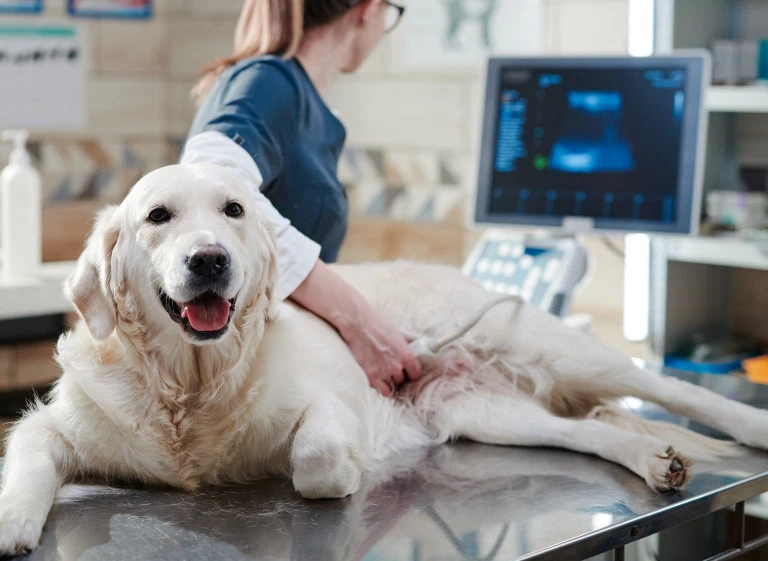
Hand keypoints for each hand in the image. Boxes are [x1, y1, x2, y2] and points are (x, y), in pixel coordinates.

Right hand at [290, 261, 421, 396]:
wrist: (358, 323)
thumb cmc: (377, 324)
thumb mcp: (397, 334)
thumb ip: (403, 348)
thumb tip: (408, 354)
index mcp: (406, 355)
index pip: (416, 373)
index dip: (411, 372)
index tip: (407, 371)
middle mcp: (397, 366)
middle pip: (402, 379)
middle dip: (397, 374)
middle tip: (389, 367)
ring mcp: (384, 372)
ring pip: (392, 386)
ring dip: (388, 381)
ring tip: (382, 373)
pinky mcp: (371, 376)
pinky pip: (382, 390)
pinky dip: (381, 387)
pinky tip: (378, 381)